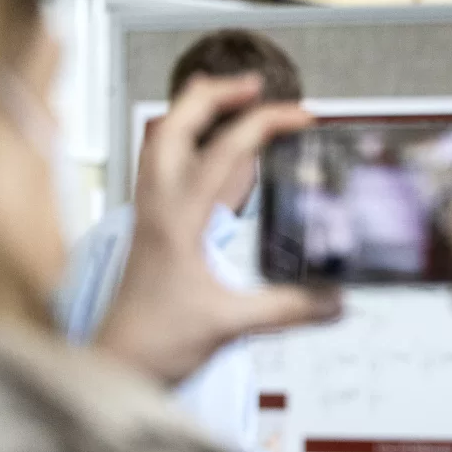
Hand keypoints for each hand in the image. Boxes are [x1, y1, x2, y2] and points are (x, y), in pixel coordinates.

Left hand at [94, 73, 340, 384]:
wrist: (116, 363)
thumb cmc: (154, 343)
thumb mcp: (229, 325)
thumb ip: (288, 309)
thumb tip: (335, 298)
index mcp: (177, 219)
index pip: (223, 149)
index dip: (265, 124)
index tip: (300, 118)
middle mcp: (157, 206)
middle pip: (174, 122)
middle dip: (216, 94)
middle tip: (256, 87)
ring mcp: (149, 214)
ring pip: (161, 140)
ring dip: (194, 113)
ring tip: (230, 103)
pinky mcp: (150, 228)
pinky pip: (164, 168)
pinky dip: (188, 145)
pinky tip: (212, 156)